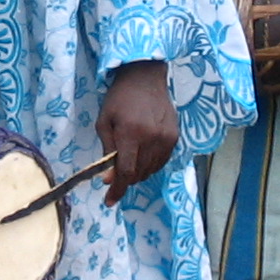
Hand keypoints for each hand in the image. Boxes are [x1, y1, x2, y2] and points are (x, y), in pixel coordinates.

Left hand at [96, 60, 178, 204]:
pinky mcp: (174, 137)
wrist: (145, 77)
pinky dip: (150, 166)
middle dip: (125, 180)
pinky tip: (142, 157)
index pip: (126, 171)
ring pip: (151, 170)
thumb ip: (107, 151)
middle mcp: (151, 139)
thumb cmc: (119, 98)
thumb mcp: (104, 122)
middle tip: (114, 175)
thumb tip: (109, 179)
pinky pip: (161, 162)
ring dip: (137, 174)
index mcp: (131, 134)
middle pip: (139, 174)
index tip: (109, 201)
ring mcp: (166, 139)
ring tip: (128, 163)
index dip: (117, 189)